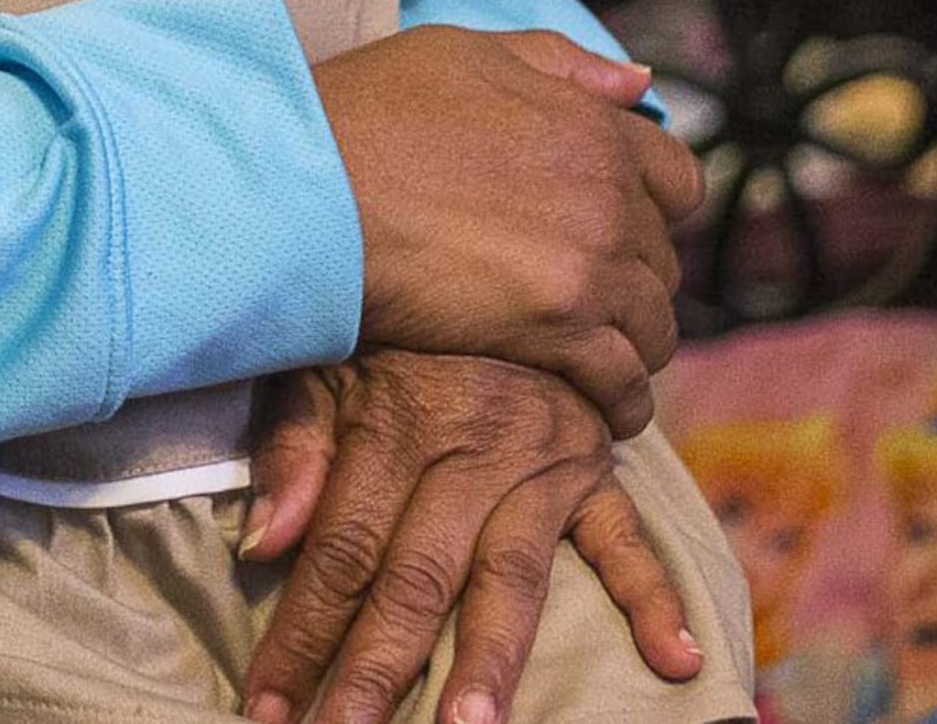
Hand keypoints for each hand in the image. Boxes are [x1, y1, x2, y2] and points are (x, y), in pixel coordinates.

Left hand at [238, 357, 706, 723]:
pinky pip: (628, 538)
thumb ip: (293, 450)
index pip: (340, 551)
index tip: (268, 706)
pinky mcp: (594, 467)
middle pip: (415, 578)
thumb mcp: (323, 362)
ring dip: (489, 659)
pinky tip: (675, 661)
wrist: (499, 258)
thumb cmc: (390, 329)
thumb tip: (261, 546)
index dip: (301, 633)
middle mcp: (469, 448)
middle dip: (376, 669)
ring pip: (509, 575)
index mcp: (393, 424)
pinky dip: (655, 599)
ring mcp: (540, 462)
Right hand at [310, 28, 698, 431]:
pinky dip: (616, 400)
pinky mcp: (557, 332)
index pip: (679, 181)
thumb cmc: (368, 114)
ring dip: (629, 343)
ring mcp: (589, 267)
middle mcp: (609, 197)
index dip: (653, 210)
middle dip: (633, 281)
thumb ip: (561, 66)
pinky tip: (593, 407)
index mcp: (592, 129)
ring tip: (592, 358)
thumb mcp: (466, 54)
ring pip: (654, 327)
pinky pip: (622, 383)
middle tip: (588, 301)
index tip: (619, 231)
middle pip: (664, 262)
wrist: (310, 186)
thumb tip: (638, 85)